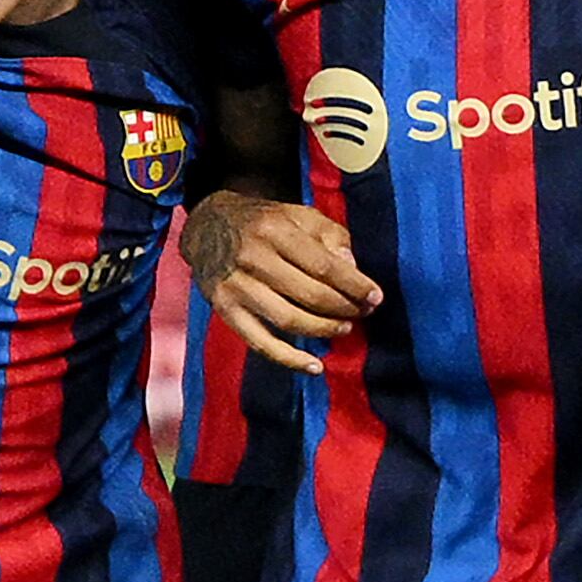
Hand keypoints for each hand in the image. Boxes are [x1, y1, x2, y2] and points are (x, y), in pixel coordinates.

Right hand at [185, 191, 377, 370]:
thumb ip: (331, 237)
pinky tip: (315, 366)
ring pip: (289, 320)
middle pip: (310, 295)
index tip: (375, 297)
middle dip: (344, 308)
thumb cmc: (264, 222)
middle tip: (362, 312)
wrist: (207, 224)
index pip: (323, 266)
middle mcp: (252, 256)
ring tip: (344, 327)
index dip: (354, 286)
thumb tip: (352, 270)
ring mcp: (235, 285)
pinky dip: (290, 360)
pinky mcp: (224, 308)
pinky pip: (260, 343)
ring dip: (324, 330)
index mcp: (273, 229)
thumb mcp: (298, 215)